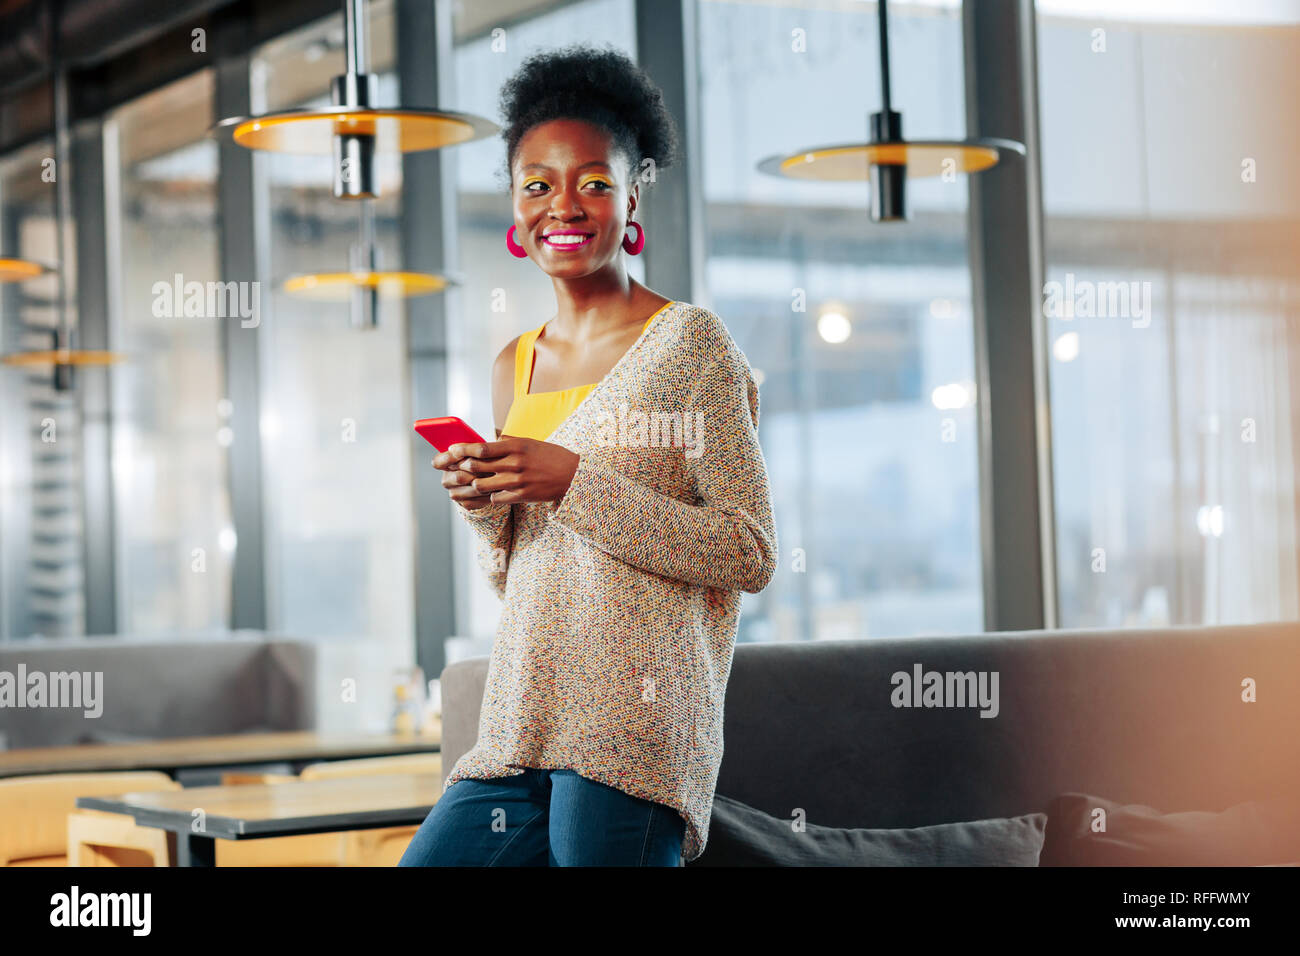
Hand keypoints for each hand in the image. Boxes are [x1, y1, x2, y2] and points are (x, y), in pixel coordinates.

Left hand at [438, 436, 579, 506]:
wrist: (573, 475)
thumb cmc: (551, 456)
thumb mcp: (531, 443)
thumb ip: (509, 442)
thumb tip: (490, 441)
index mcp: (516, 446)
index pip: (482, 448)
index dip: (463, 449)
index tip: (452, 449)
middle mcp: (515, 463)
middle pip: (478, 466)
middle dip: (462, 467)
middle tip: (454, 468)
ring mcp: (518, 481)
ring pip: (483, 485)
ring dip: (473, 484)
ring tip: (469, 482)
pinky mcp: (522, 496)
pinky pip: (496, 499)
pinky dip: (490, 496)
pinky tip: (490, 493)